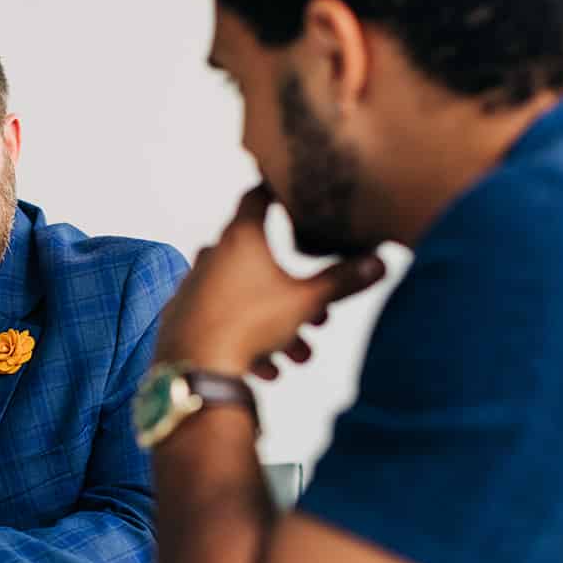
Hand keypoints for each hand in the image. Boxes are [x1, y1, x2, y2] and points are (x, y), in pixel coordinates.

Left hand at [156, 184, 385, 377]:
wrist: (195, 370)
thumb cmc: (247, 326)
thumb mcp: (305, 302)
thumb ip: (343, 281)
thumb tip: (379, 262)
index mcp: (240, 239)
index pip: (257, 198)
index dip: (276, 192)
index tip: (287, 192)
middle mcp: (212, 256)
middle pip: (261, 262)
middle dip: (294, 292)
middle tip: (318, 318)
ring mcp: (194, 286)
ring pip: (246, 300)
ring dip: (276, 327)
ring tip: (297, 356)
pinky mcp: (182, 317)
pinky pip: (223, 322)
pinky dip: (246, 341)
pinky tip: (266, 369)